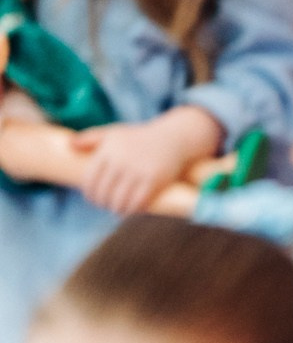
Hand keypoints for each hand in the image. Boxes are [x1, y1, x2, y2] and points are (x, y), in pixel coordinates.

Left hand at [74, 106, 221, 214]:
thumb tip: (69, 145)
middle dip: (103, 203)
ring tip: (118, 209)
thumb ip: (91, 138)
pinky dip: (132, 209)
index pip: (90, 180)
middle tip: (107, 205)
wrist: (173, 137)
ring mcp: (137, 171)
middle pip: (103, 193)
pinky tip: (131, 209)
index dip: (89, 194)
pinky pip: (137, 202)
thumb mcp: (114, 132)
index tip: (93, 199)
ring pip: (119, 201)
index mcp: (108, 150)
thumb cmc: (140, 137)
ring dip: (116, 209)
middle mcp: (121, 160)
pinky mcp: (153, 180)